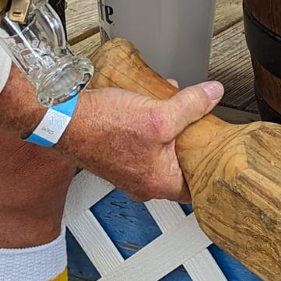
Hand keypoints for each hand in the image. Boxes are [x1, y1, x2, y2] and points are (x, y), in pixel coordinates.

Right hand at [61, 79, 223, 200]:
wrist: (62, 119)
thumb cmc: (102, 126)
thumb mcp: (158, 114)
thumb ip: (191, 105)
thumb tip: (213, 95)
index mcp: (159, 183)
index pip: (198, 185)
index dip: (210, 166)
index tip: (218, 150)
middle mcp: (143, 183)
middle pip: (180, 165)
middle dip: (190, 140)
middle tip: (199, 124)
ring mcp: (128, 171)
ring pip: (161, 152)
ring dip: (169, 129)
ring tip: (174, 109)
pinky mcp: (116, 157)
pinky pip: (142, 144)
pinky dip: (149, 126)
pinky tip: (149, 105)